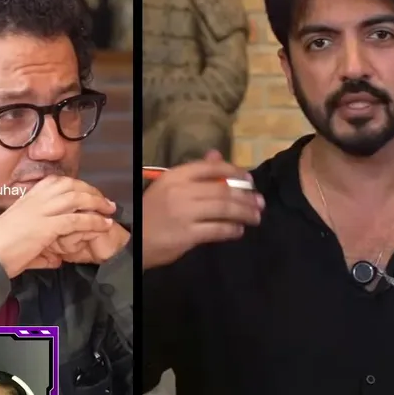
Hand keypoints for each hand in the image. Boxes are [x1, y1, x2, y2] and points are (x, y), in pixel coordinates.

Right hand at [0, 176, 117, 277]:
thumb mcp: (21, 241)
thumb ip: (41, 249)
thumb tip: (56, 260)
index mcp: (26, 199)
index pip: (56, 182)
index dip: (77, 185)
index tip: (89, 193)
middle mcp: (34, 201)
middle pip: (70, 186)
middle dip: (91, 191)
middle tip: (104, 202)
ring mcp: (39, 212)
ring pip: (75, 198)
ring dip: (96, 203)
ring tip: (108, 210)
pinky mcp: (44, 227)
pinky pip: (75, 220)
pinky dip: (93, 221)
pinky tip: (103, 225)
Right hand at [140, 150, 263, 269]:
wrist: (133, 239)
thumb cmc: (152, 212)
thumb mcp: (169, 186)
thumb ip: (195, 172)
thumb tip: (216, 155)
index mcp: (176, 176)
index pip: (212, 167)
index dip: (235, 171)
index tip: (250, 180)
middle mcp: (181, 192)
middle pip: (223, 189)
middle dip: (246, 196)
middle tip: (260, 202)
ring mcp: (184, 213)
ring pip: (224, 208)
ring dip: (244, 212)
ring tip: (255, 217)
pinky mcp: (187, 235)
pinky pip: (217, 230)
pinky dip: (232, 229)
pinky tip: (239, 230)